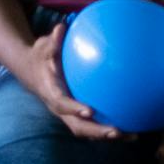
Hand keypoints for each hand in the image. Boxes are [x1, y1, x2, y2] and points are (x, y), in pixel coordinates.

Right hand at [17, 26, 120, 142]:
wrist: (32, 72)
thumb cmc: (40, 57)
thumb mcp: (43, 46)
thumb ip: (53, 40)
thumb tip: (61, 27)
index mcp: (51, 92)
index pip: (61, 103)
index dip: (74, 109)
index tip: (89, 111)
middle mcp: (59, 108)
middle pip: (77, 126)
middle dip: (96, 131)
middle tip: (116, 131)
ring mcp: (68, 114)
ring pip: (87, 130)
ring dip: (107, 136)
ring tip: (132, 135)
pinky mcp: (76, 115)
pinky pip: (92, 126)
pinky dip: (109, 130)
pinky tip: (131, 129)